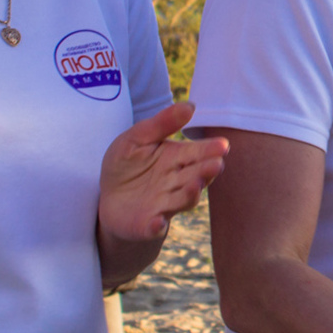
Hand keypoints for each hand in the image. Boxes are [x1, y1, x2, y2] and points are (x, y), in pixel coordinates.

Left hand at [98, 101, 229, 242]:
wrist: (109, 199)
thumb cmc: (127, 165)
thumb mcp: (137, 138)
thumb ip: (161, 123)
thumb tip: (191, 105)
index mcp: (176, 160)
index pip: (197, 154)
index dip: (210, 150)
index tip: (223, 145)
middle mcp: (176, 183)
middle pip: (195, 176)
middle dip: (205, 171)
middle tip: (216, 164)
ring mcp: (164, 205)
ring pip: (181, 200)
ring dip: (190, 195)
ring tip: (195, 186)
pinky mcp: (147, 224)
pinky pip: (154, 226)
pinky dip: (156, 226)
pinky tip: (158, 222)